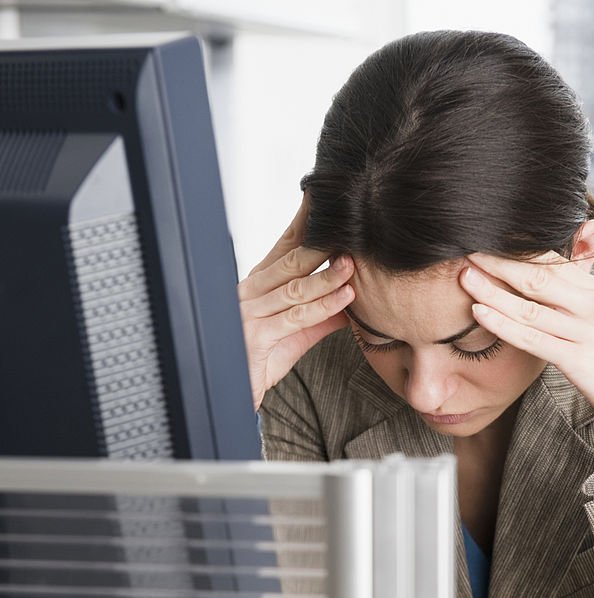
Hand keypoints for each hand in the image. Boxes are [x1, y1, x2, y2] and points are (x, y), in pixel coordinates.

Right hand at [237, 194, 354, 410]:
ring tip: (352, 264)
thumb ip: (321, 315)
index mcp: (260, 286)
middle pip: (291, 260)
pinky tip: (343, 298)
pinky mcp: (258, 337)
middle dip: (322, 243)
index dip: (306, 223)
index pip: (286, 246)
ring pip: (295, 288)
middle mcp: (253, 293)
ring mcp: (252, 313)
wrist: (231, 392)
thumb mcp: (295, 334)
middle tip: (348, 226)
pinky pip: (295, 318)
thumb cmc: (260, 361)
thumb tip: (351, 297)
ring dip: (327, 276)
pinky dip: (323, 307)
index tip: (324, 200)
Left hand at [460, 251, 593, 440]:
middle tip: (467, 248)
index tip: (490, 241)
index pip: (555, 261)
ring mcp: (588, 332)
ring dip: (492, 289)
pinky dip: (503, 324)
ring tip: (464, 276)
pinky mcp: (580, 360)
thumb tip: (555, 290)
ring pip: (529, 305)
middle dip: (499, 262)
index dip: (520, 250)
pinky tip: (479, 312)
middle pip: (538, 275)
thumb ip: (582, 303)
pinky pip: (532, 338)